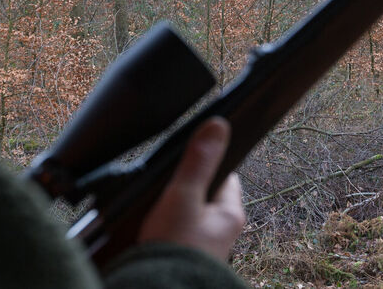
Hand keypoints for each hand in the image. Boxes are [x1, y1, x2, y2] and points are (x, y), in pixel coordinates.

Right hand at [137, 117, 245, 259]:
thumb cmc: (174, 250)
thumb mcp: (183, 196)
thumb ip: (197, 161)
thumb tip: (218, 125)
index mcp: (231, 214)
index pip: (225, 174)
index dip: (206, 161)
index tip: (189, 155)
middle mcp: (222, 232)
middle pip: (204, 195)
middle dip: (185, 188)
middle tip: (165, 186)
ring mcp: (205, 246)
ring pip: (190, 215)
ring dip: (173, 210)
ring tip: (155, 209)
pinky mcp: (186, 257)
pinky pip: (178, 233)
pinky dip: (166, 228)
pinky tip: (151, 228)